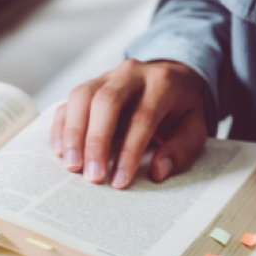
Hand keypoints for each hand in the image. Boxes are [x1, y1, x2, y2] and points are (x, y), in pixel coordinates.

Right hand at [51, 60, 206, 189]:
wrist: (168, 82)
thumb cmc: (178, 112)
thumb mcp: (194, 128)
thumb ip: (180, 149)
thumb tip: (157, 170)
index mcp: (162, 82)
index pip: (142, 117)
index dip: (130, 151)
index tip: (120, 181)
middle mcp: (130, 73)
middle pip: (106, 102)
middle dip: (96, 141)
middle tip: (92, 175)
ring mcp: (104, 77)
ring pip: (81, 97)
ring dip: (73, 134)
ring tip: (72, 165)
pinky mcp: (86, 88)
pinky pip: (66, 104)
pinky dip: (61, 129)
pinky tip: (61, 152)